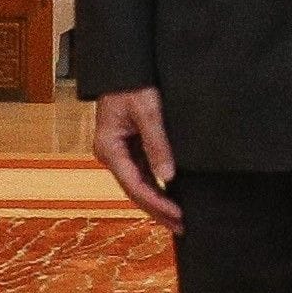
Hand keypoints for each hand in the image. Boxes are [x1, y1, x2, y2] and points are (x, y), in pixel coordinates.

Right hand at [91, 88, 179, 230]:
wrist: (123, 65)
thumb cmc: (132, 83)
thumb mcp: (148, 112)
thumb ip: (157, 144)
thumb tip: (168, 177)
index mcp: (109, 148)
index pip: (135, 185)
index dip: (158, 203)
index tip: (178, 215)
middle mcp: (111, 153)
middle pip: (135, 191)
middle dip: (158, 210)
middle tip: (182, 227)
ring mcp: (118, 151)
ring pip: (139, 184)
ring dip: (158, 201)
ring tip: (178, 219)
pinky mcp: (128, 146)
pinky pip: (142, 172)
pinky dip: (156, 186)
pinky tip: (171, 196)